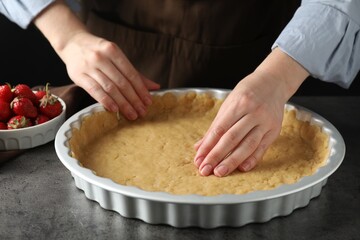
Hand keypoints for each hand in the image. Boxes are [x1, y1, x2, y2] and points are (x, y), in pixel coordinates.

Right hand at [59, 32, 159, 118]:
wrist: (71, 42)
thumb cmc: (98, 52)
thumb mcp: (116, 57)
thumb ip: (134, 73)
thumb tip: (155, 86)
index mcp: (113, 50)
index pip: (131, 74)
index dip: (141, 89)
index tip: (148, 102)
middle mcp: (101, 57)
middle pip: (122, 82)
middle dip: (134, 99)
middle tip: (142, 112)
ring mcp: (89, 66)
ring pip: (110, 88)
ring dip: (123, 103)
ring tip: (132, 114)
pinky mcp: (78, 75)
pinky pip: (94, 90)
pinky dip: (105, 100)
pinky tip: (114, 109)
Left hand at [194, 48, 308, 176]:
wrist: (273, 82)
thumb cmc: (246, 94)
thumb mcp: (228, 105)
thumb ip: (214, 127)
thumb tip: (199, 147)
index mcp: (238, 104)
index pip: (219, 129)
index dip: (207, 146)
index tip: (198, 160)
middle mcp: (253, 112)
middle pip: (232, 138)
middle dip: (217, 156)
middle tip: (205, 170)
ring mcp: (265, 122)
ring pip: (247, 144)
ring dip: (232, 161)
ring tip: (220, 172)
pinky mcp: (274, 130)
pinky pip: (262, 147)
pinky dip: (252, 159)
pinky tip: (242, 168)